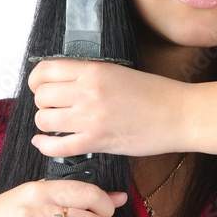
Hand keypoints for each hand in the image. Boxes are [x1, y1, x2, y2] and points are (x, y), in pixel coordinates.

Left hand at [27, 59, 186, 157]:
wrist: (179, 114)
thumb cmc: (155, 94)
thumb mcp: (119, 72)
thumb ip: (90, 76)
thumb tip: (63, 84)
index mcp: (94, 70)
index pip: (46, 70)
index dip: (36, 80)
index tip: (39, 86)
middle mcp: (88, 91)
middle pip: (41, 96)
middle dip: (42, 103)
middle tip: (53, 108)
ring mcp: (91, 117)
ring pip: (44, 120)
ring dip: (46, 123)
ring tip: (56, 124)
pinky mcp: (97, 141)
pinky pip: (57, 146)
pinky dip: (45, 146)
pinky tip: (45, 143)